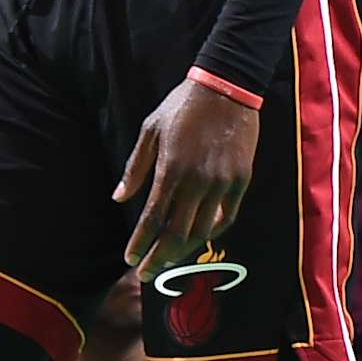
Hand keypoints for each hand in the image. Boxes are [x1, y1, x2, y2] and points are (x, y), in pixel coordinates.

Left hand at [116, 78, 259, 279]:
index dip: (140, 242)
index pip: (153, 217)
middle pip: (176, 232)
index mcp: (172, 168)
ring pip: (202, 229)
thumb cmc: (182, 107)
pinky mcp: (241, 179)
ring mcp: (223, 182)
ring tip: (168, 259)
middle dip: (158, 257)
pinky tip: (199, 238)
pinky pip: (227, 215)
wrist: (227, 87)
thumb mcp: (150, 130)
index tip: (130, 258)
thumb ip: (135, 168)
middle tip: (145, 273)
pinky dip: (212, 231)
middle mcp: (198, 180)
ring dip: (183, 250)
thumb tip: (119, 199)